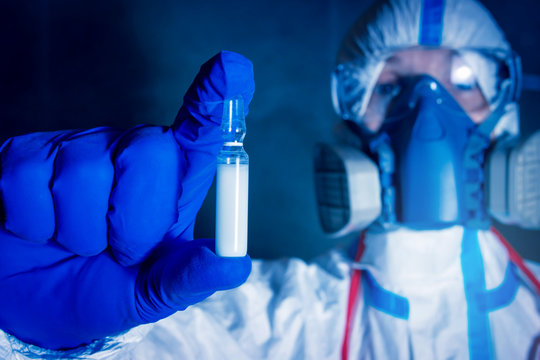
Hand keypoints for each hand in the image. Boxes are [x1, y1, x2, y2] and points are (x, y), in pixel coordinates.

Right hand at [0, 51, 253, 349]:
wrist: (35, 306)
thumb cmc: (102, 290)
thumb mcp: (153, 294)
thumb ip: (191, 277)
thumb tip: (235, 262)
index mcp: (171, 183)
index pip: (200, 130)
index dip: (215, 99)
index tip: (232, 69)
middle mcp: (130, 154)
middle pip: (151, 151)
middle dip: (134, 221)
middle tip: (121, 251)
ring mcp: (78, 151)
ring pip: (84, 173)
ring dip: (79, 232)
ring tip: (77, 243)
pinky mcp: (25, 156)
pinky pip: (28, 181)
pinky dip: (33, 223)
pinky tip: (40, 228)